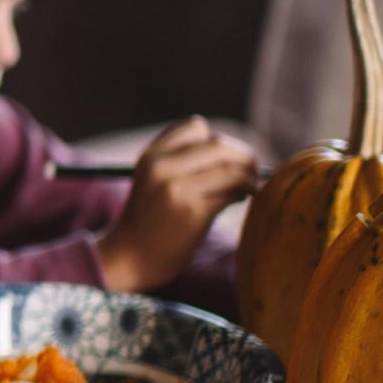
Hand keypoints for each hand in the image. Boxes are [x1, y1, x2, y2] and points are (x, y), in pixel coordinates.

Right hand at [96, 116, 257, 291]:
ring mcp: (176, 188)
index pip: (196, 126)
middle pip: (219, 145)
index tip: (223, 159)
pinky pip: (231, 192)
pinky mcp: (192, 211)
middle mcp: (161, 166)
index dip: (216, 141)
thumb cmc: (150, 219)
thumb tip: (237, 153)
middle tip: (251, 171)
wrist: (131, 256)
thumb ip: (181, 161)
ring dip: (249, 176)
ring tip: (249, 187)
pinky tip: (238, 200)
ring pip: (230, 168)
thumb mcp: (152, 180)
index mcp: (151, 155)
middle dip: (243, 156)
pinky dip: (243, 193)